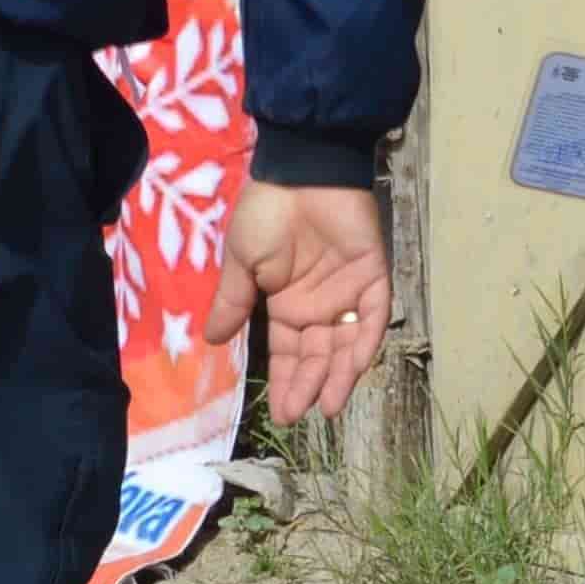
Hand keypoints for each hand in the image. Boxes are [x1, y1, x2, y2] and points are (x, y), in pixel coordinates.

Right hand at [209, 182, 389, 423]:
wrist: (300, 170)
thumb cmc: (266, 213)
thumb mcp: (241, 263)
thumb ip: (233, 303)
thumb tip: (210, 340)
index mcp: (287, 304)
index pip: (288, 353)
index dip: (285, 381)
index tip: (280, 413)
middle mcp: (319, 306)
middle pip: (317, 355)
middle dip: (309, 385)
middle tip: (298, 413)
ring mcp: (349, 293)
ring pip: (346, 345)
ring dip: (337, 376)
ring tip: (327, 406)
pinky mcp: (374, 277)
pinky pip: (373, 318)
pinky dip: (364, 345)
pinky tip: (350, 370)